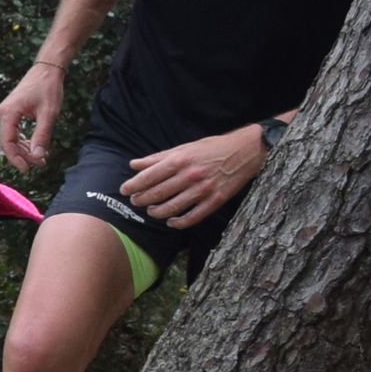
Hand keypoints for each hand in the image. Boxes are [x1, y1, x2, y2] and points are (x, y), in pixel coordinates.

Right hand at [0, 62, 65, 171]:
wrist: (48, 69)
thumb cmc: (48, 88)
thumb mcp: (48, 114)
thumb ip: (42, 136)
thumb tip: (37, 157)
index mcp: (8, 113)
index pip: (7, 143)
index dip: (16, 158)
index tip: (28, 169)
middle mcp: (3, 113)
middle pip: (8, 142)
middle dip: (23, 155)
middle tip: (41, 163)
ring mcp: (7, 112)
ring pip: (11, 138)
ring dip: (24, 149)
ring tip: (41, 158)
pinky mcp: (12, 111)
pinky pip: (14, 131)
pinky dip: (24, 140)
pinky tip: (35, 146)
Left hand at [117, 125, 271, 229]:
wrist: (245, 151)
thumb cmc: (211, 148)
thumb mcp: (184, 148)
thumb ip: (158, 158)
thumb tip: (134, 165)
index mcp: (181, 160)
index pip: (149, 177)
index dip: (133, 185)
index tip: (124, 190)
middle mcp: (190, 175)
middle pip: (157, 194)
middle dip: (141, 200)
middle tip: (135, 201)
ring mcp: (203, 190)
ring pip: (171, 208)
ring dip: (156, 212)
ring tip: (151, 210)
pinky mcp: (215, 201)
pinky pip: (192, 218)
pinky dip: (178, 222)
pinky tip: (171, 221)